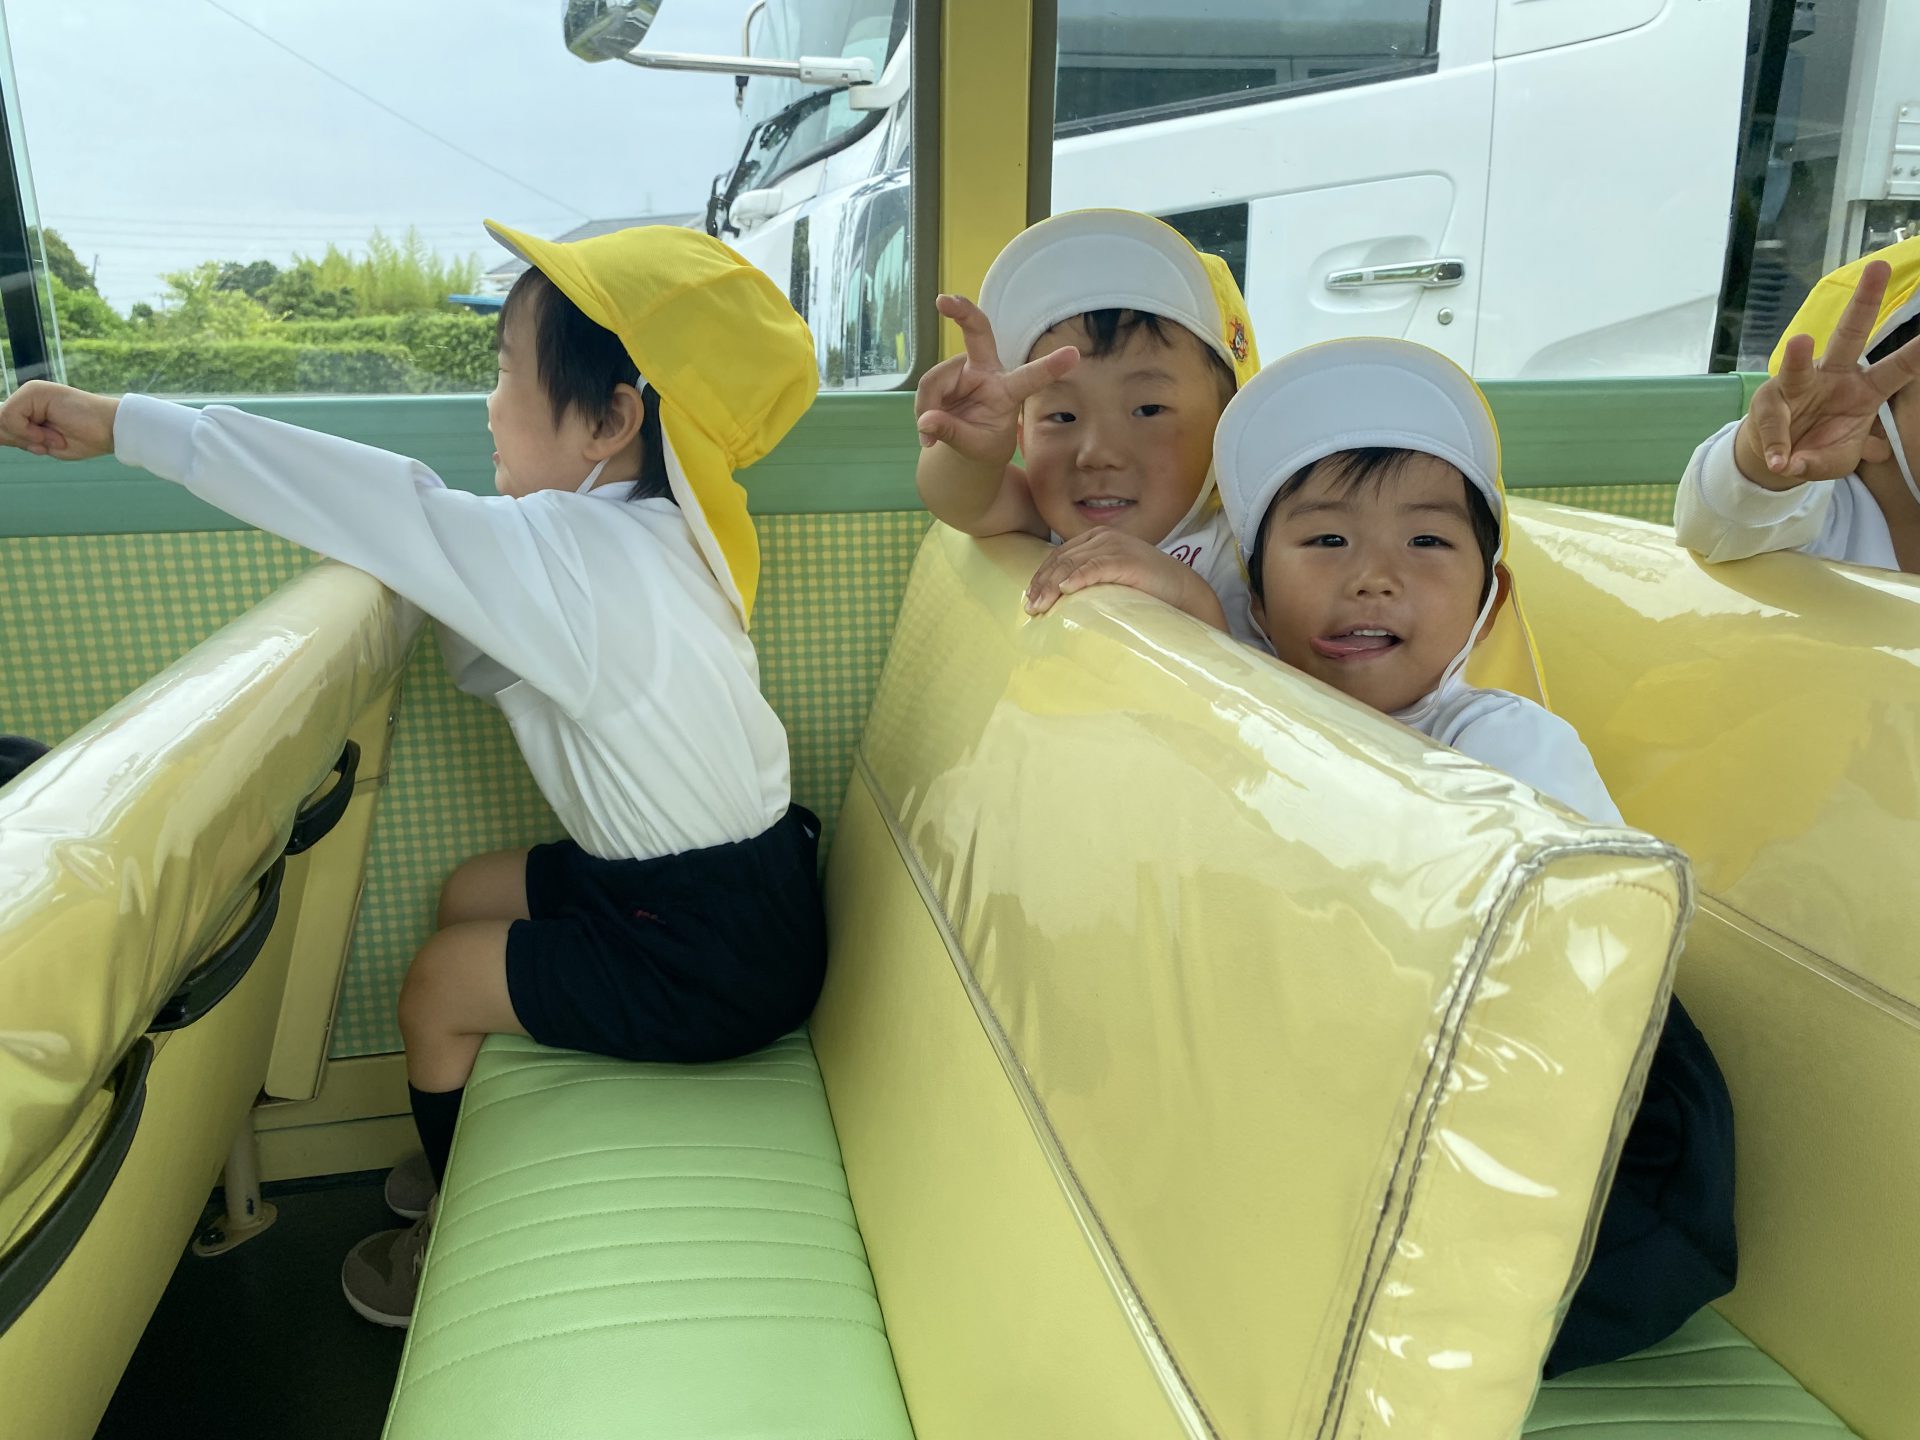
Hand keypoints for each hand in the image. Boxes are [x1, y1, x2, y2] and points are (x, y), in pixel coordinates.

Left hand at [0, 381, 119, 460]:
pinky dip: (28, 432)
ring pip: (2, 421)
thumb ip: (18, 437)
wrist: (111, 429)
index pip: (3, 425)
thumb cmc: (86, 438)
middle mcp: (28, 397)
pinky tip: (51, 433)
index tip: (39, 446)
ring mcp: (30, 392)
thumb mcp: (45, 444)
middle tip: (50, 444)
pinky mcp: (33, 390)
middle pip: (0, 424)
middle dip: (22, 440)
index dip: (11, 438)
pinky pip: (10, 416)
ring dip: (28, 438)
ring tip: (55, 438)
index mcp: (30, 409)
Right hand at [914, 294, 1077, 466]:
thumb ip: (953, 433)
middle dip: (963, 313)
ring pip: (936, 378)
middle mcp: (988, 372)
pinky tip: (926, 428)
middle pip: (978, 333)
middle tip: (943, 300)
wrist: (967, 445)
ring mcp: (964, 370)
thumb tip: (926, 421)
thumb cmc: (983, 444)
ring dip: (928, 407)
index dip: (1049, 367)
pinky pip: (926, 387)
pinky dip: (922, 409)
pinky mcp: (945, 376)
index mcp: (1009, 391)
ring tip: (931, 438)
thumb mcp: (974, 447)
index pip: (1030, 378)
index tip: (1074, 354)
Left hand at [1024, 528, 1227, 629]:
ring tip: (1040, 606)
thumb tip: (1057, 600)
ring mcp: (1114, 546)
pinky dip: (1077, 579)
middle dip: (1041, 584)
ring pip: (1072, 564)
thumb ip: (1088, 580)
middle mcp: (1102, 537)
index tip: (1029, 600)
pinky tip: (1064, 591)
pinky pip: (1095, 567)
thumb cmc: (1145, 590)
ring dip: (1052, 586)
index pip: (1058, 556)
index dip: (1041, 577)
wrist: (1183, 592)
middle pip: (1061, 560)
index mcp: (1096, 539)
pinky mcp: (1126, 559)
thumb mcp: (1109, 581)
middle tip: (1030, 609)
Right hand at [1734, 260, 1919, 487]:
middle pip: (1851, 334)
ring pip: (1798, 363)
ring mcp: (1800, 384)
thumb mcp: (1838, 461)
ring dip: (1798, 353)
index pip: (1897, 370)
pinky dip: (1777, 444)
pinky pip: (1773, 419)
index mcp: (1866, 390)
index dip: (1915, 354)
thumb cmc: (1818, 450)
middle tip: (1878, 267)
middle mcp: (1835, 376)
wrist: (1779, 457)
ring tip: (1799, 343)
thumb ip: (1827, 462)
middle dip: (1865, 301)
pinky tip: (1781, 461)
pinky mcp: (1771, 399)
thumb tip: (1799, 464)